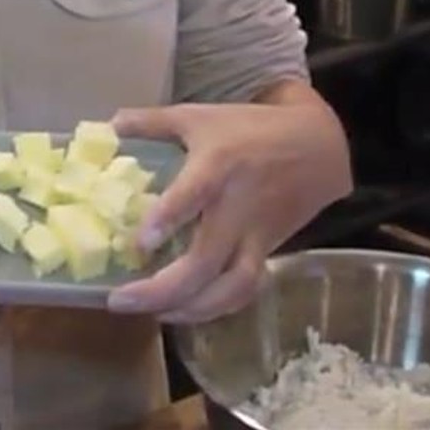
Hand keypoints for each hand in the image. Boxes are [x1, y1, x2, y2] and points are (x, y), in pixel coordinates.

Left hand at [105, 90, 351, 323]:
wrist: (319, 148)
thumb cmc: (250, 128)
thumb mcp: (198, 116)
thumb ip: (152, 122)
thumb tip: (110, 126)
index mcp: (218, 167)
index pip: (194, 195)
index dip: (169, 219)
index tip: (139, 243)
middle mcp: (237, 208)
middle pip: (205, 261)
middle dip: (162, 289)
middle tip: (119, 301)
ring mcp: (256, 236)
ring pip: (230, 288)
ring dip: (190, 309)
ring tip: (151, 314)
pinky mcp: (269, 252)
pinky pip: (245, 290)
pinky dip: (217, 308)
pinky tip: (184, 312)